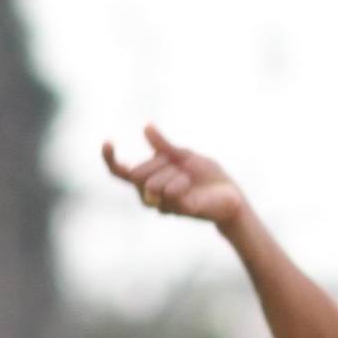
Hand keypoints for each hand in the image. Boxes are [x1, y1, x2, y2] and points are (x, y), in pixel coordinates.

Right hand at [101, 124, 246, 226]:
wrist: (230, 194)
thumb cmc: (205, 175)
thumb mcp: (184, 154)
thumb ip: (164, 146)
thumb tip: (146, 127)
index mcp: (149, 178)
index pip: (120, 171)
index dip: (110, 158)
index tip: (108, 141)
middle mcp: (151, 194)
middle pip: (137, 174)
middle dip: (157, 163)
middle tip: (176, 162)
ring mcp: (164, 205)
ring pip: (151, 185)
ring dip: (170, 173)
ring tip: (186, 175)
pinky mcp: (178, 211)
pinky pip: (168, 194)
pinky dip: (178, 183)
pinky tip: (187, 180)